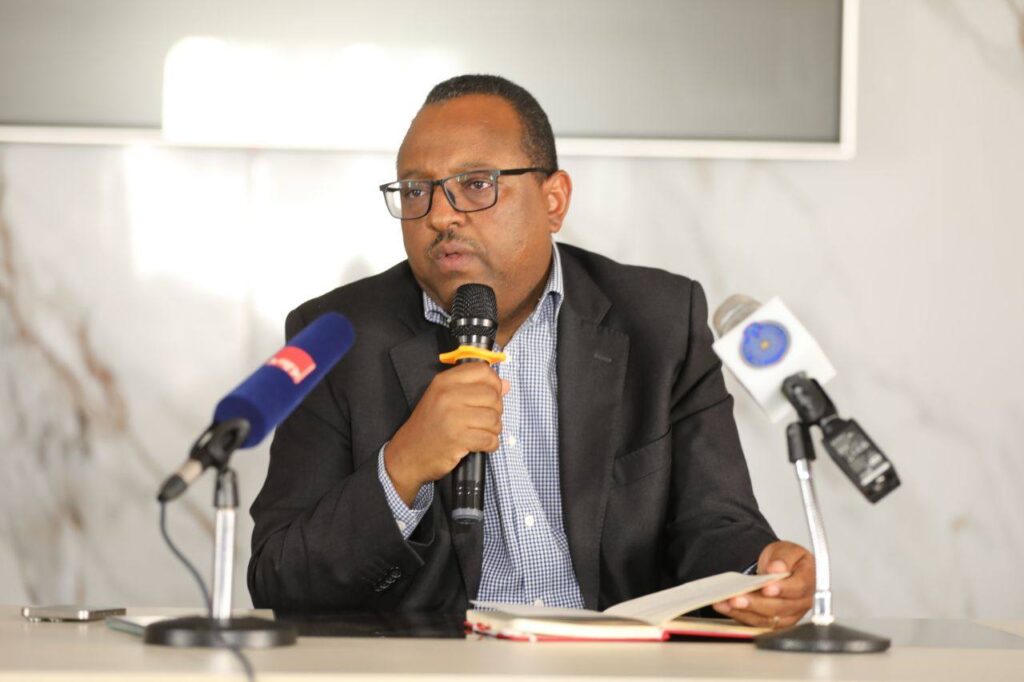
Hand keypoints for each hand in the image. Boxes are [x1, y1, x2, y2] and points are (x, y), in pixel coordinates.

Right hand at [384, 362, 508, 504]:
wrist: (408, 454)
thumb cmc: (429, 426)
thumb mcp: (444, 399)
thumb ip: (474, 389)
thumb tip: (505, 385)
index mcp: (444, 381)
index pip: (482, 371)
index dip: (493, 383)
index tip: (490, 395)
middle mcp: (448, 395)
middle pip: (493, 396)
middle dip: (496, 410)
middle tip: (484, 420)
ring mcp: (453, 417)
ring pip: (494, 419)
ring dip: (494, 429)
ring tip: (481, 432)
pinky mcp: (458, 439)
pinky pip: (490, 439)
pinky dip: (491, 444)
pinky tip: (480, 444)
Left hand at [712, 540, 814, 628]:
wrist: (778, 568)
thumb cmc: (786, 560)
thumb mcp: (786, 550)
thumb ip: (783, 558)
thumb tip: (777, 568)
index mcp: (808, 581)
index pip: (798, 588)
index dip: (782, 589)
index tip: (767, 587)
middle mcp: (801, 602)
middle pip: (781, 607)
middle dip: (757, 603)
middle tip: (738, 598)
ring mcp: (789, 615)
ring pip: (768, 619)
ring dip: (745, 612)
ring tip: (727, 603)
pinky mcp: (775, 622)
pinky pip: (758, 623)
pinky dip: (740, 616)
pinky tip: (726, 607)